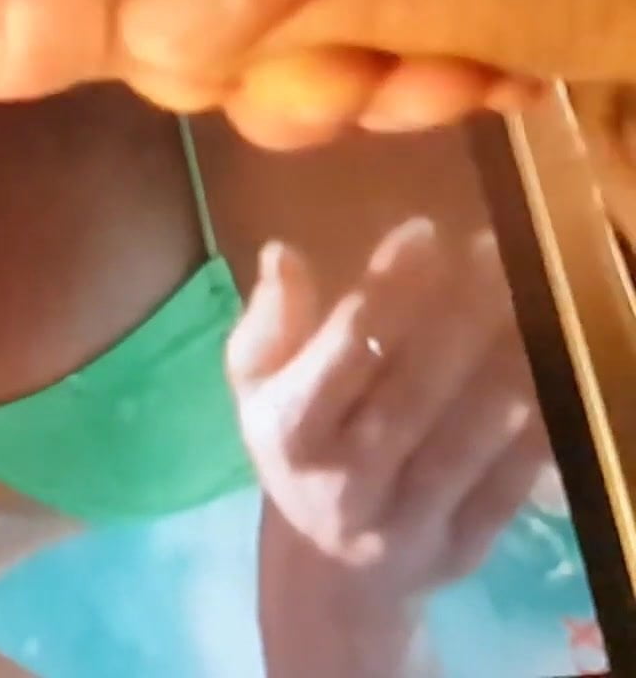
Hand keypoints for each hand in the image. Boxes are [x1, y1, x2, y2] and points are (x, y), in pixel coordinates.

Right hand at [230, 218, 550, 596]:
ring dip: (507, 367)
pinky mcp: (458, 551)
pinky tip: (554, 376)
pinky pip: (506, 487)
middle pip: (412, 390)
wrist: (328, 579)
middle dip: (460, 314)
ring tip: (534, 301)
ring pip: (465, 439)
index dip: (384, 291)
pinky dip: (534, 433)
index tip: (423, 231)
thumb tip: (282, 252)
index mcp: (287, 431)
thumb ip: (271, 323)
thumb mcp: (256, 392)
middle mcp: (342, 479)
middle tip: (500, 248)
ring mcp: (404, 521)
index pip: (341, 352)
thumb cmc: (297, 457)